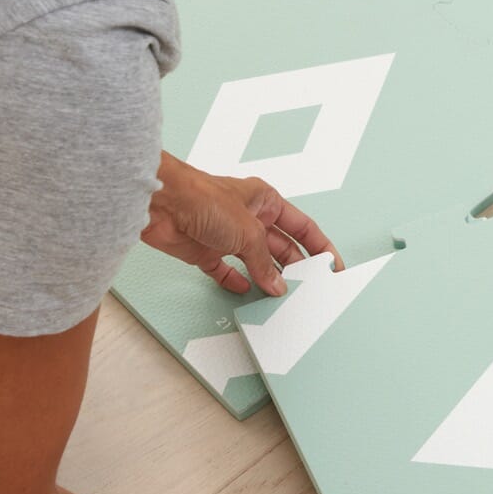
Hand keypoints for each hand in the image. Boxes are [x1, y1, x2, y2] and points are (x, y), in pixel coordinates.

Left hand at [141, 152, 341, 295]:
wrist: (161, 204)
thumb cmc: (202, 197)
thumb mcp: (248, 231)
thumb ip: (265, 261)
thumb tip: (277, 283)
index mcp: (266, 201)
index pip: (302, 226)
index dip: (319, 245)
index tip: (331, 264)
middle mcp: (249, 217)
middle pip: (280, 246)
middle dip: (294, 266)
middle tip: (308, 287)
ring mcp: (226, 235)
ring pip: (254, 261)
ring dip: (266, 276)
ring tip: (280, 295)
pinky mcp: (205, 250)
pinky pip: (224, 270)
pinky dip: (234, 281)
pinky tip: (245, 290)